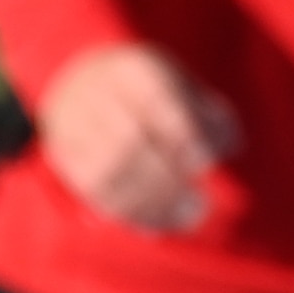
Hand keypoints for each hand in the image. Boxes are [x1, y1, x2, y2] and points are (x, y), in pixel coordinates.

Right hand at [37, 40, 235, 232]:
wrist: (74, 76)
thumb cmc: (145, 88)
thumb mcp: (178, 81)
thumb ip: (208, 111)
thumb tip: (231, 145)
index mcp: (129, 68)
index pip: (155, 99)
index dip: (181, 132)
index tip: (203, 160)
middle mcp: (94, 93)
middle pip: (127, 142)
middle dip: (166, 181)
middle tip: (199, 208)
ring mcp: (72, 125)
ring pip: (106, 172)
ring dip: (148, 204)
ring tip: (183, 219)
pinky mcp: (62, 153)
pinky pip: (91, 190)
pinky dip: (125, 212)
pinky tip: (154, 224)